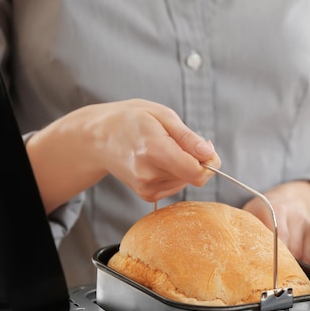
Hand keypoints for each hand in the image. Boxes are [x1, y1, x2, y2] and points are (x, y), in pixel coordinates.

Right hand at [26, 99, 220, 211]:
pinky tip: (158, 160)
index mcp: (155, 150)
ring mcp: (146, 187)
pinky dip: (174, 173)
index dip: (211, 163)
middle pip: (194, 177)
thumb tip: (209, 154)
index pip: (197, 173)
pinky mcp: (146, 195)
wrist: (98, 137)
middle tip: (178, 140)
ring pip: (186, 182)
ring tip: (163, 147)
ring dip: (184, 166)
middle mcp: (149, 174)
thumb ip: (188, 138)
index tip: (207, 148)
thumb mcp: (162, 115)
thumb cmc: (131, 120)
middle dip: (197, 160)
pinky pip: (175, 186)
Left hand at [243, 181, 309, 274]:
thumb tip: (231, 247)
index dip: (271, 257)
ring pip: (307, 254)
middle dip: (283, 267)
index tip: (264, 272)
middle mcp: (296, 218)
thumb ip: (244, 226)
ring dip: (300, 269)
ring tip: (289, 279)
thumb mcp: (251, 210)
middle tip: (272, 280)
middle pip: (292, 251)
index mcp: (277, 210)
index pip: (275, 238)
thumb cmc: (268, 207)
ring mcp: (309, 227)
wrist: (293, 194)